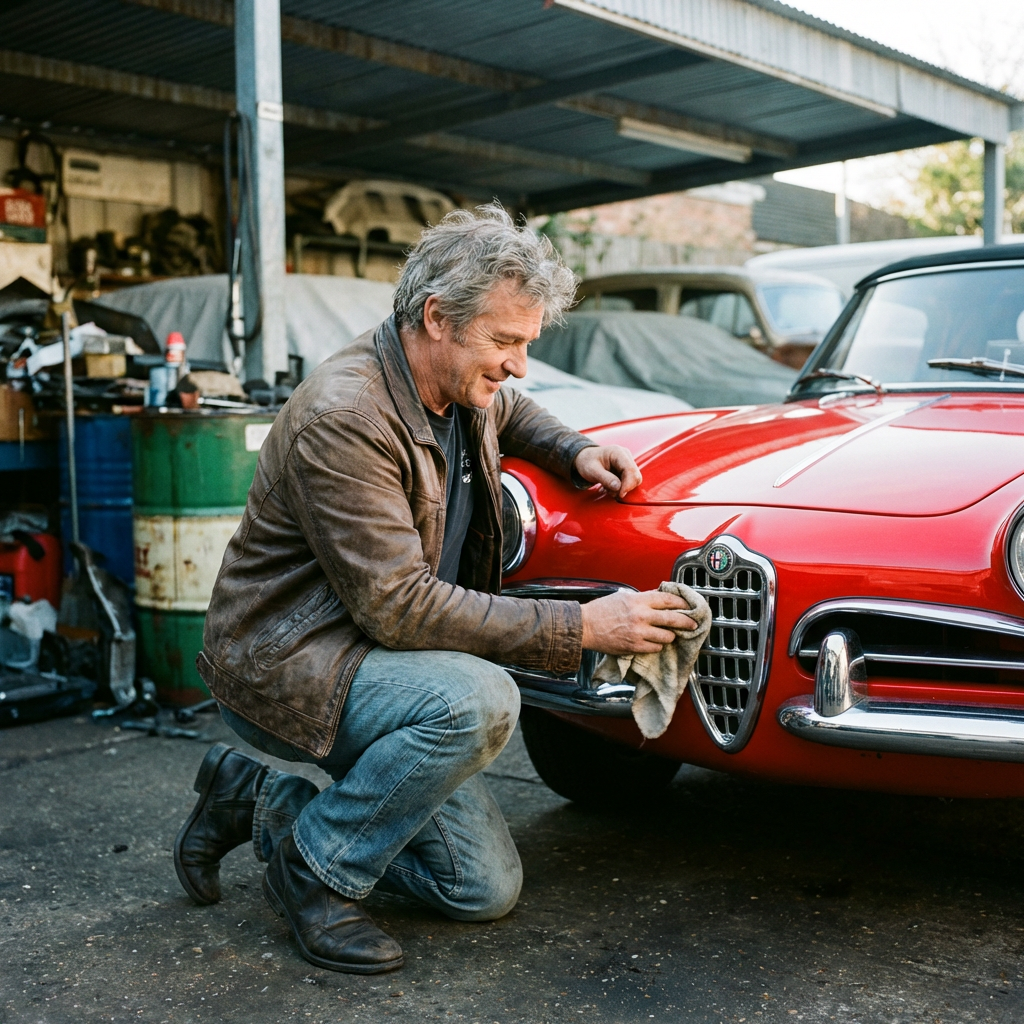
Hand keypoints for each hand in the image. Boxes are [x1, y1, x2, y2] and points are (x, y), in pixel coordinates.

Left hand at [574, 445, 641, 495]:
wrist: (585, 459)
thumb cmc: (587, 462)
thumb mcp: (592, 471)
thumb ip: (605, 478)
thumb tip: (618, 487)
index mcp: (618, 452)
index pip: (630, 470)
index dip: (628, 485)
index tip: (619, 495)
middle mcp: (626, 456)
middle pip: (635, 476)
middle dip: (625, 488)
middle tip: (610, 493)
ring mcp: (627, 462)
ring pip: (634, 480)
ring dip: (622, 489)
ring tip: (608, 489)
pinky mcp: (626, 469)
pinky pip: (629, 482)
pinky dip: (621, 488)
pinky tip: (610, 487)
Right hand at [581, 589, 696, 655]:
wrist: (584, 626)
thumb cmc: (601, 610)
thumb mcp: (623, 597)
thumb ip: (642, 598)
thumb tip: (660, 598)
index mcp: (639, 600)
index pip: (668, 600)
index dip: (682, 603)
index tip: (689, 606)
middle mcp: (641, 616)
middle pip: (673, 619)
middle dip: (687, 622)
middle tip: (693, 624)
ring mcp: (638, 632)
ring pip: (667, 636)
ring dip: (670, 636)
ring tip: (668, 634)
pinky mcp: (634, 646)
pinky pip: (655, 648)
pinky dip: (657, 645)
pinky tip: (654, 642)